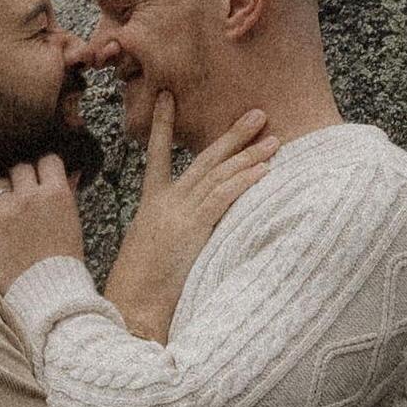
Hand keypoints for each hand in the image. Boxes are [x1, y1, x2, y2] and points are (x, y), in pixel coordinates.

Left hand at [0, 153, 88, 287]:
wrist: (45, 292)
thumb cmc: (64, 259)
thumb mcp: (72, 222)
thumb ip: (67, 193)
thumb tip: (69, 172)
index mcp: (56, 193)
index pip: (47, 160)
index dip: (46, 167)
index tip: (44, 176)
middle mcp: (30, 196)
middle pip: (20, 168)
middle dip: (23, 179)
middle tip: (26, 195)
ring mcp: (6, 210)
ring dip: (5, 194)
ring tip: (12, 213)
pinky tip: (3, 228)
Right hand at [104, 103, 274, 342]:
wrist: (131, 308)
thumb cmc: (138, 290)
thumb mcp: (149, 253)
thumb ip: (169, 235)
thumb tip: (188, 234)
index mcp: (151, 206)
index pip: (157, 156)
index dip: (162, 125)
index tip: (166, 98)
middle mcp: (166, 203)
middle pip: (204, 159)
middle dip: (232, 135)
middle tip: (257, 114)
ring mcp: (179, 213)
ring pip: (219, 174)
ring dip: (249, 155)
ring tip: (274, 139)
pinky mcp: (192, 228)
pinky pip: (223, 197)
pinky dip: (244, 182)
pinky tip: (265, 172)